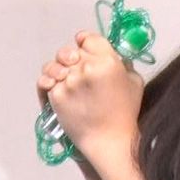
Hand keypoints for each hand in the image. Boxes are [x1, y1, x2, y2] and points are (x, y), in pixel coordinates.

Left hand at [43, 31, 144, 161]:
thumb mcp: (134, 81)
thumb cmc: (125, 113)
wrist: (110, 141)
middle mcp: (86, 67)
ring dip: (58, 69)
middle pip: (71, 51)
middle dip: (74, 58)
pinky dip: (49, 83)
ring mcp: (69, 81)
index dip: (85, 42)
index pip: (88, 38)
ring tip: (64, 77)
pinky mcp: (56, 95)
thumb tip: (110, 52)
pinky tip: (56, 86)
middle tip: (79, 69)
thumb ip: (122, 62)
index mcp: (107, 61)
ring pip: (54, 64)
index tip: (84, 48)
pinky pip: (46, 81)